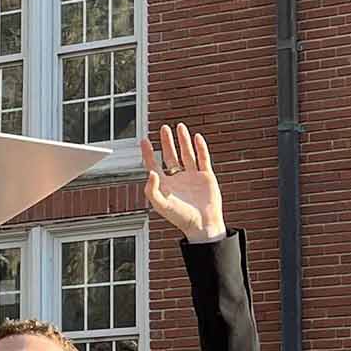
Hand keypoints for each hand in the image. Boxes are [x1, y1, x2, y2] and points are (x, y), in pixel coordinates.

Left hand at [140, 123, 224, 241]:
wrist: (202, 224)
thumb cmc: (180, 217)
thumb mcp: (161, 204)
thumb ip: (152, 189)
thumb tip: (150, 172)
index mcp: (165, 184)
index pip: (154, 164)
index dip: (149, 153)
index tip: (144, 140)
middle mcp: (177, 178)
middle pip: (170, 156)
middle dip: (167, 142)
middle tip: (163, 128)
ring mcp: (192, 176)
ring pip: (186, 154)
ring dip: (183, 140)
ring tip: (179, 126)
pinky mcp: (206, 176)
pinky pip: (203, 158)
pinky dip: (200, 147)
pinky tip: (196, 137)